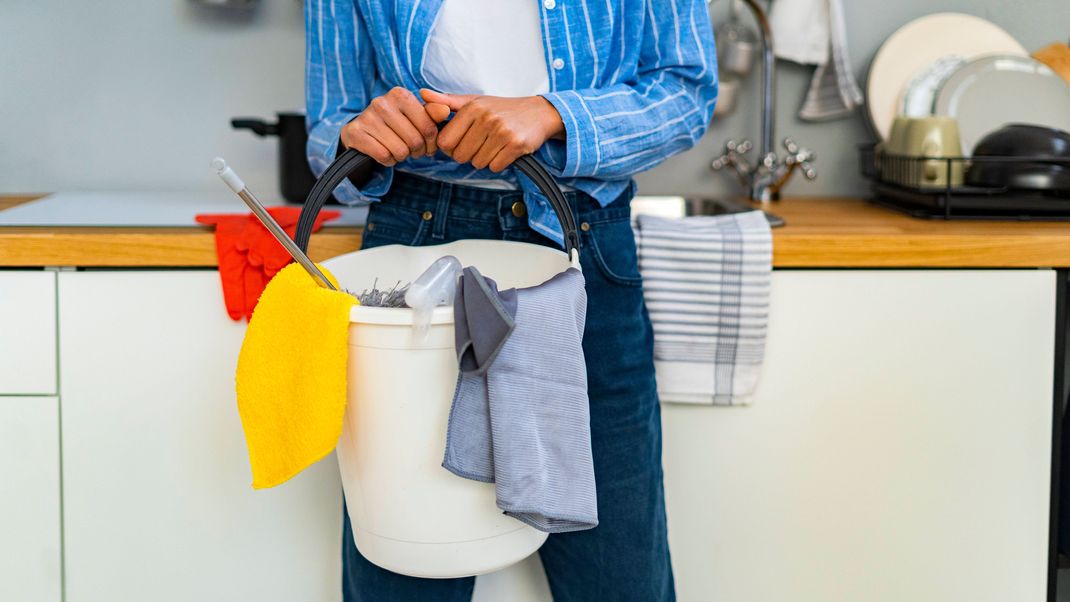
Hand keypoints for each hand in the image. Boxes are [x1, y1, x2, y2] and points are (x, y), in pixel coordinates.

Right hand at [341, 87, 450, 165]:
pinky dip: (388, 160)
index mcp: (400, 94)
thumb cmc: (394, 124)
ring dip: (402, 156)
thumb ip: (432, 114)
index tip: (427, 145)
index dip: (431, 143)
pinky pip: (383, 156)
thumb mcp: (415, 116)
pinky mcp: (356, 133)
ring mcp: (367, 117)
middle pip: (415, 140)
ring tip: (397, 150)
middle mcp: (382, 102)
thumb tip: (445, 110)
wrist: (361, 131)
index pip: (428, 127)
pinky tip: (385, 153)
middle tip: (411, 150)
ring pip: (399, 150)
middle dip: (416, 151)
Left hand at [420, 89, 563, 171]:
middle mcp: (486, 118)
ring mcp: (502, 132)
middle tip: (480, 144)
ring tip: (494, 145)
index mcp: (472, 108)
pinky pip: (495, 167)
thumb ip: (446, 102)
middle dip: (468, 154)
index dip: (450, 147)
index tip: (461, 141)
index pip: (445, 141)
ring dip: (484, 159)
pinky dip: (499, 163)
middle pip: (460, 156)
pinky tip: (505, 150)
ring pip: (478, 163)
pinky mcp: (516, 145)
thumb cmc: (501, 109)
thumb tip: (422, 94)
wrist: (538, 113)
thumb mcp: (473, 102)